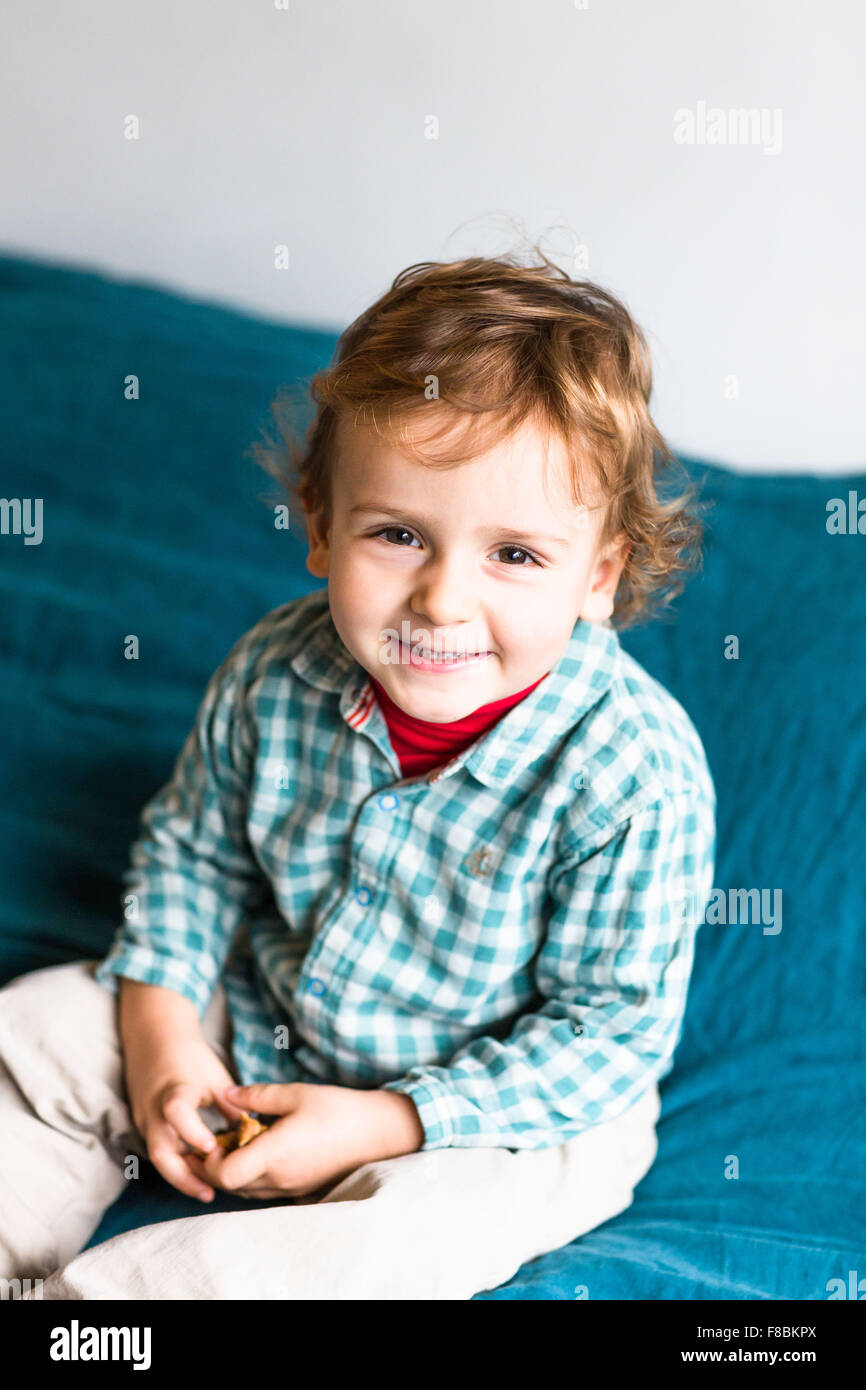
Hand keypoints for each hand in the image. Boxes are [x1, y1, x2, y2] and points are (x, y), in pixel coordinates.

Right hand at [124, 1032, 246, 1202]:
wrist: (153, 1036)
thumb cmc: (190, 1054)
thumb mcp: (215, 1075)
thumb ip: (230, 1106)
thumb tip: (250, 1136)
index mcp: (174, 1089)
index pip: (176, 1112)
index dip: (193, 1132)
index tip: (214, 1148)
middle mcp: (153, 1108)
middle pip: (160, 1151)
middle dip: (184, 1176)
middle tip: (210, 1193)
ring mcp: (144, 1118)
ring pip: (158, 1156)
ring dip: (180, 1175)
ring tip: (206, 1191)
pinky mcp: (143, 1124)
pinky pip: (158, 1149)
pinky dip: (175, 1163)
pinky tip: (195, 1174)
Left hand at [183, 1082, 424, 1199]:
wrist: (377, 1132)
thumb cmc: (338, 1109)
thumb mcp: (296, 1093)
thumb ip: (257, 1096)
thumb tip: (227, 1094)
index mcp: (275, 1154)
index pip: (225, 1175)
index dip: (210, 1161)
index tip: (214, 1137)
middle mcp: (279, 1178)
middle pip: (230, 1187)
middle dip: (215, 1167)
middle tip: (217, 1140)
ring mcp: (291, 1188)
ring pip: (246, 1192)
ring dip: (234, 1173)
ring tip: (237, 1144)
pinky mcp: (301, 1191)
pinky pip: (264, 1192)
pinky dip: (252, 1177)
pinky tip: (259, 1153)